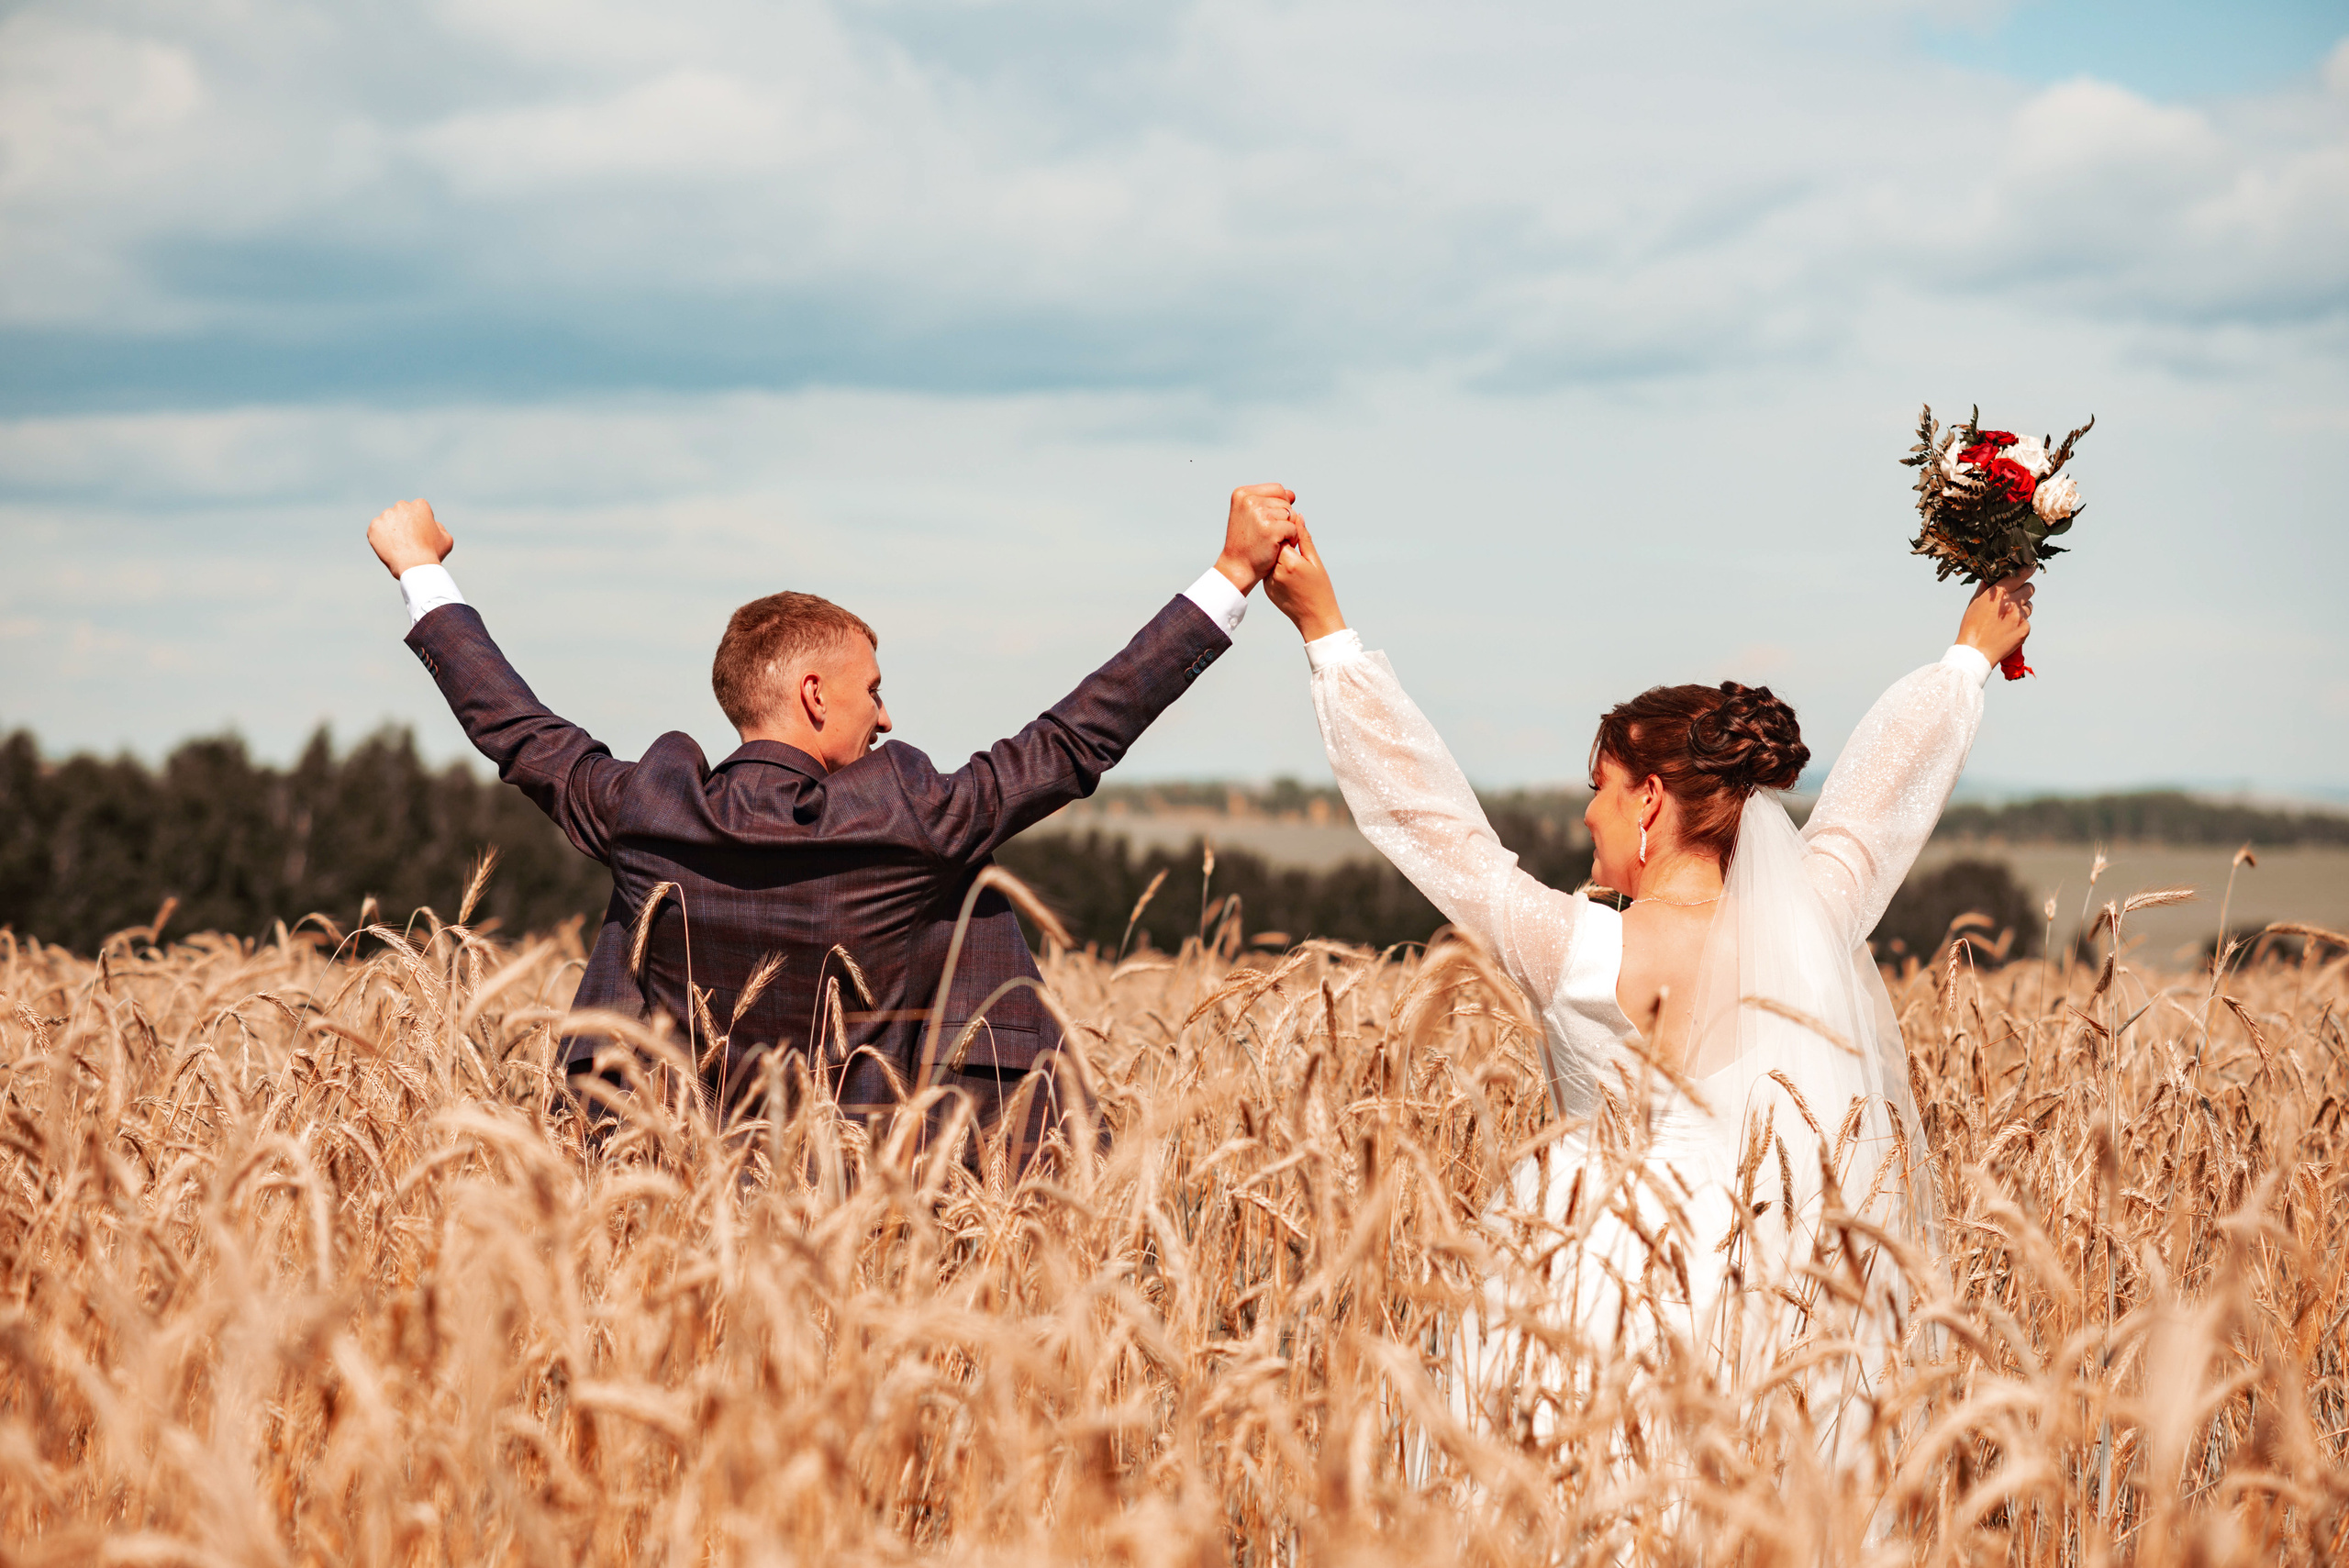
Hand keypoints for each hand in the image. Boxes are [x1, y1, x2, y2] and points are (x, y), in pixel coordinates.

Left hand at [367, 499, 453, 579]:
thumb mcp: (446, 539)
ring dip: (391, 530)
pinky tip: (389, 548)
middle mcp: (402, 506)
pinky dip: (380, 538)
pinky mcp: (374, 526)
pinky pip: (376, 531)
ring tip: (399, 547)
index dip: (419, 522)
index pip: (417, 510)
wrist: (414, 566)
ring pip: (388, 521)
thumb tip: (432, 524)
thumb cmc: (433, 553)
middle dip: (403, 523)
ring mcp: (386, 515)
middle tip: (407, 540)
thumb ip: (439, 527)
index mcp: (420, 505)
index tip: (420, 535)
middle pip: (401, 513)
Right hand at [1214, 482, 1299, 592]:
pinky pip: (1293, 528)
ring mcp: (1260, 514)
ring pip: (1291, 514)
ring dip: (1289, 529)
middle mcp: (1250, 500)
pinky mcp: (1271, 529)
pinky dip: (1291, 539)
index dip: (1281, 505)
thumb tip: (1292, 495)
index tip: (1271, 521)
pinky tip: (1279, 546)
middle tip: (1271, 534)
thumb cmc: (1247, 542)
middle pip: (1285, 502)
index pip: (1277, 489)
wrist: (1237, 567)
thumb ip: (1269, 501)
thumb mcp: (1250, 515)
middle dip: (1284, 519)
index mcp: (1242, 494)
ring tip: (1274, 540)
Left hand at [1265, 516, 1344, 641]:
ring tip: (1291, 557)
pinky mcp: (1267, 589)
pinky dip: (1275, 566)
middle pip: (1272, 546)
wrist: (1315, 618)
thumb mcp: (1315, 562)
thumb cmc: (1320, 589)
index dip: (1287, 529)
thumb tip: (1298, 517)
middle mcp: (1275, 571)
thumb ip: (1304, 539)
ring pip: (1269, 558)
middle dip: (1280, 539)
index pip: (1281, 535)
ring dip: (1277, 552)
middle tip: (1291, 538)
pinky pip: (1269, 571)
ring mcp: (1269, 581)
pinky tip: (1286, 569)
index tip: (1293, 526)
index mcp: (1289, 562)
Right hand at [1957, 569, 2034, 664]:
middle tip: (2016, 597)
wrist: (1976, 651)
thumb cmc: (1971, 627)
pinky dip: (2019, 624)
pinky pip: (2026, 622)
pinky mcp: (2025, 629)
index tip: (2030, 568)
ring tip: (2007, 618)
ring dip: (2021, 608)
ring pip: (2029, 606)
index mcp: (1999, 593)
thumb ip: (1985, 588)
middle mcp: (2012, 602)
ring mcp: (2020, 616)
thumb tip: (1990, 577)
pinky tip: (2007, 630)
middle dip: (2024, 590)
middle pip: (2030, 588)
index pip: (2021, 575)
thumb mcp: (1974, 603)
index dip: (2027, 570)